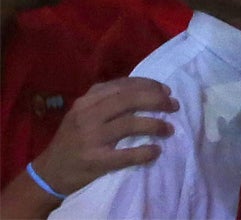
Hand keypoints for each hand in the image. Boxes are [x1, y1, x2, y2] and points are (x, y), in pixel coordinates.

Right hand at [32, 77, 177, 196]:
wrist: (49, 172)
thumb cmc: (73, 138)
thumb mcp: (83, 112)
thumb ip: (107, 100)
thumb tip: (148, 91)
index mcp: (87, 101)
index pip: (123, 85)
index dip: (149, 85)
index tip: (166, 90)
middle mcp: (88, 116)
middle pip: (129, 101)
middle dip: (157, 100)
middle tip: (174, 106)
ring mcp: (91, 138)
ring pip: (130, 124)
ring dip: (155, 125)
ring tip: (169, 129)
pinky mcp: (95, 160)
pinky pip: (126, 155)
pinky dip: (144, 152)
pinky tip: (156, 151)